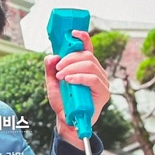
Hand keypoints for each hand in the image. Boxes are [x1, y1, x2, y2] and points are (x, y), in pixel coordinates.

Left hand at [44, 30, 109, 146]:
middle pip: (87, 55)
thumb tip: (52, 56)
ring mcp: (102, 81)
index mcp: (86, 67)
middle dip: (70, 59)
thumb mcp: (52, 83)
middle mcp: (97, 72)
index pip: (88, 48)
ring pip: (89, 64)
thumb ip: (50, 69)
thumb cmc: (63, 102)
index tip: (72, 33)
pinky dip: (79, 77)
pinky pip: (92, 78)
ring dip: (72, 68)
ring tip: (61, 77)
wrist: (68, 121)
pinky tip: (69, 80)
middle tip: (58, 69)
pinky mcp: (103, 92)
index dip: (82, 38)